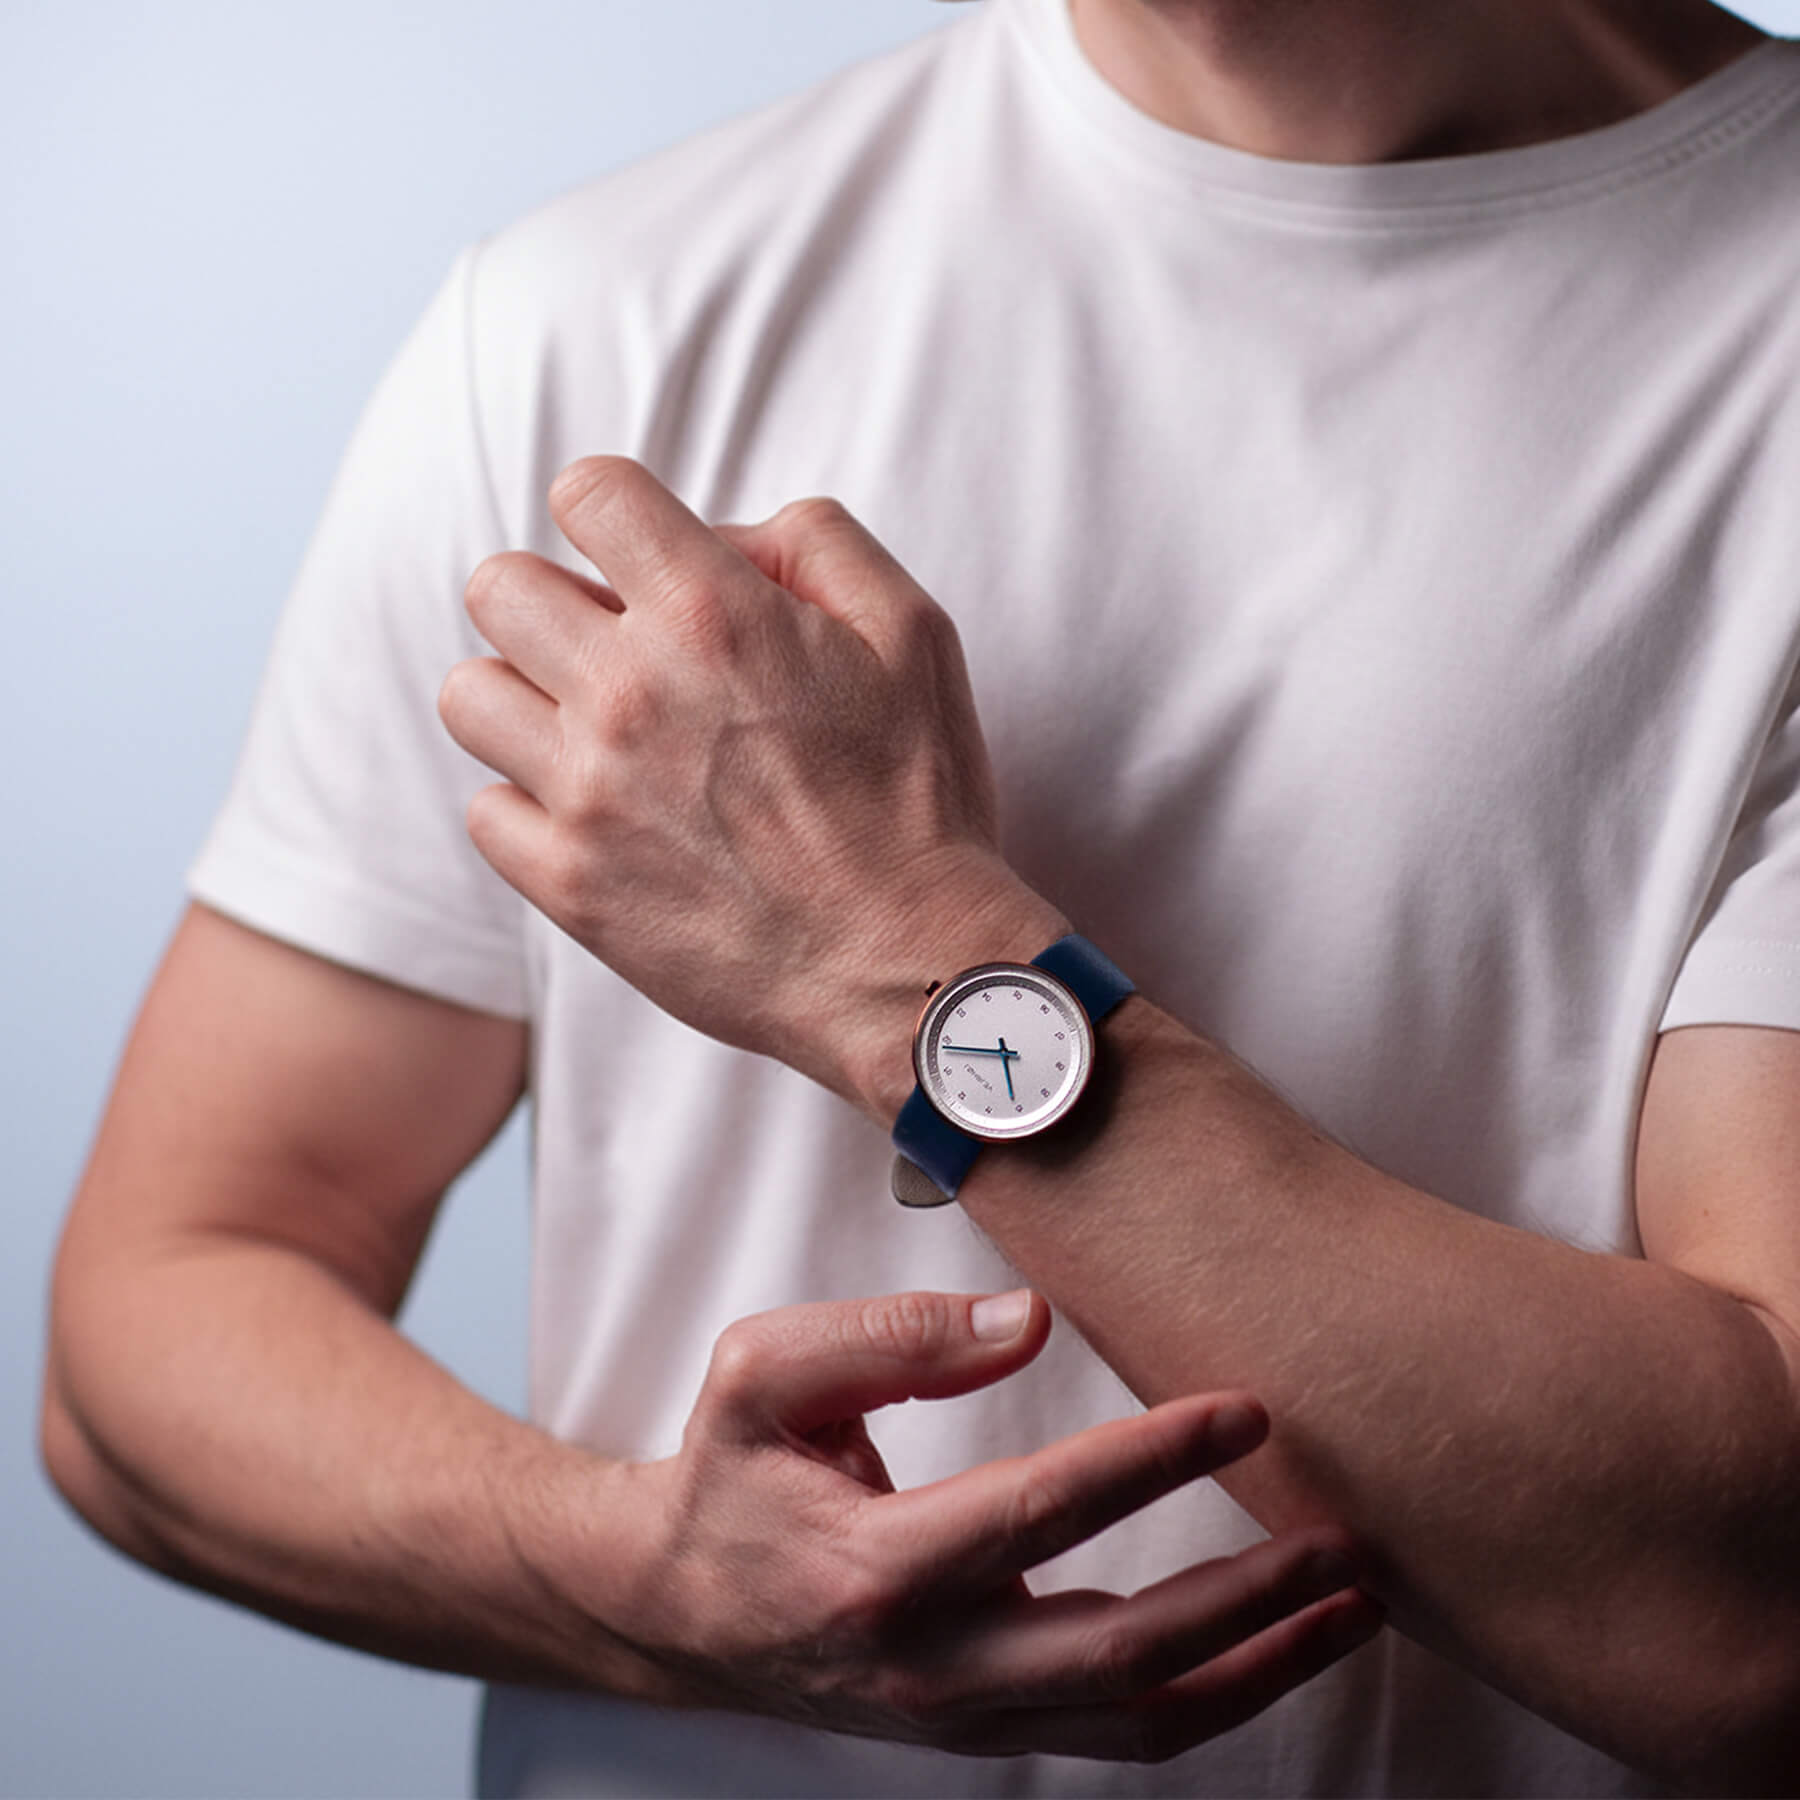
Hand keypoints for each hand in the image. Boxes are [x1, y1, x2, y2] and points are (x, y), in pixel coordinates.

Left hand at [438, 457, 1068, 1118]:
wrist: (911, 967)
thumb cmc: (922, 800)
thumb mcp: (913, 630)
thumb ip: (815, 543)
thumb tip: (721, 536)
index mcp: (712, 613)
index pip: (587, 492)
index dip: (616, 516)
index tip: (641, 561)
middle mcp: (629, 691)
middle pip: (498, 587)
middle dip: (556, 603)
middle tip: (619, 655)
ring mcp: (588, 793)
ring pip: (470, 696)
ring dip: (526, 702)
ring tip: (596, 738)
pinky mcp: (569, 884)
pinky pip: (485, 811)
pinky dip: (531, 809)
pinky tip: (600, 821)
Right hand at [590, 1288, 1380, 1759]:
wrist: (678, 1608)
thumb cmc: (727, 1474)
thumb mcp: (768, 1374)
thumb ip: (892, 1337)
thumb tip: (1028, 1317)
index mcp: (875, 1569)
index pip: (1041, 1514)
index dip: (1151, 1461)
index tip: (1240, 1406)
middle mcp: (931, 1667)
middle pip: (1122, 1654)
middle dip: (1248, 1599)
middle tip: (1339, 1537)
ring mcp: (965, 1718)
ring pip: (1139, 1720)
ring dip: (1259, 1665)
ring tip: (1351, 1604)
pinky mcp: (987, 1731)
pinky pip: (1121, 1733)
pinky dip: (1214, 1694)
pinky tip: (1277, 1644)